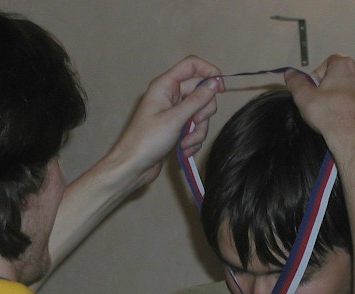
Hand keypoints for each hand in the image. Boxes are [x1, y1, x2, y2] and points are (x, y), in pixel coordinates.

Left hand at [107, 55, 224, 188]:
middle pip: (200, 93)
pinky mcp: (176, 128)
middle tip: (195, 125)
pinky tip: (184, 151)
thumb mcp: (176, 118)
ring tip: (185, 144)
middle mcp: (170, 96)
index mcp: (165, 85)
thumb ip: (197, 99)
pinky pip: (194, 129)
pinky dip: (193, 140)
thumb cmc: (148, 140)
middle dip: (203, 112)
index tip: (221, 89)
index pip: (192, 65)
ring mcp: (174, 113)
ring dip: (198, 132)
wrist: (133, 166)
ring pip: (200, 114)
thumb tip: (215, 82)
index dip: (209, 72)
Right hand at [284, 55, 354, 148]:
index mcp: (345, 67)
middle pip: (345, 77)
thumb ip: (296, 82)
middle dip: (335, 87)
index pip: (330, 62)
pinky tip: (352, 125)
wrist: (353, 139)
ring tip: (339, 116)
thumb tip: (289, 72)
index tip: (315, 91)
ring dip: (349, 100)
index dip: (320, 75)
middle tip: (324, 105)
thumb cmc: (327, 114)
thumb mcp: (303, 98)